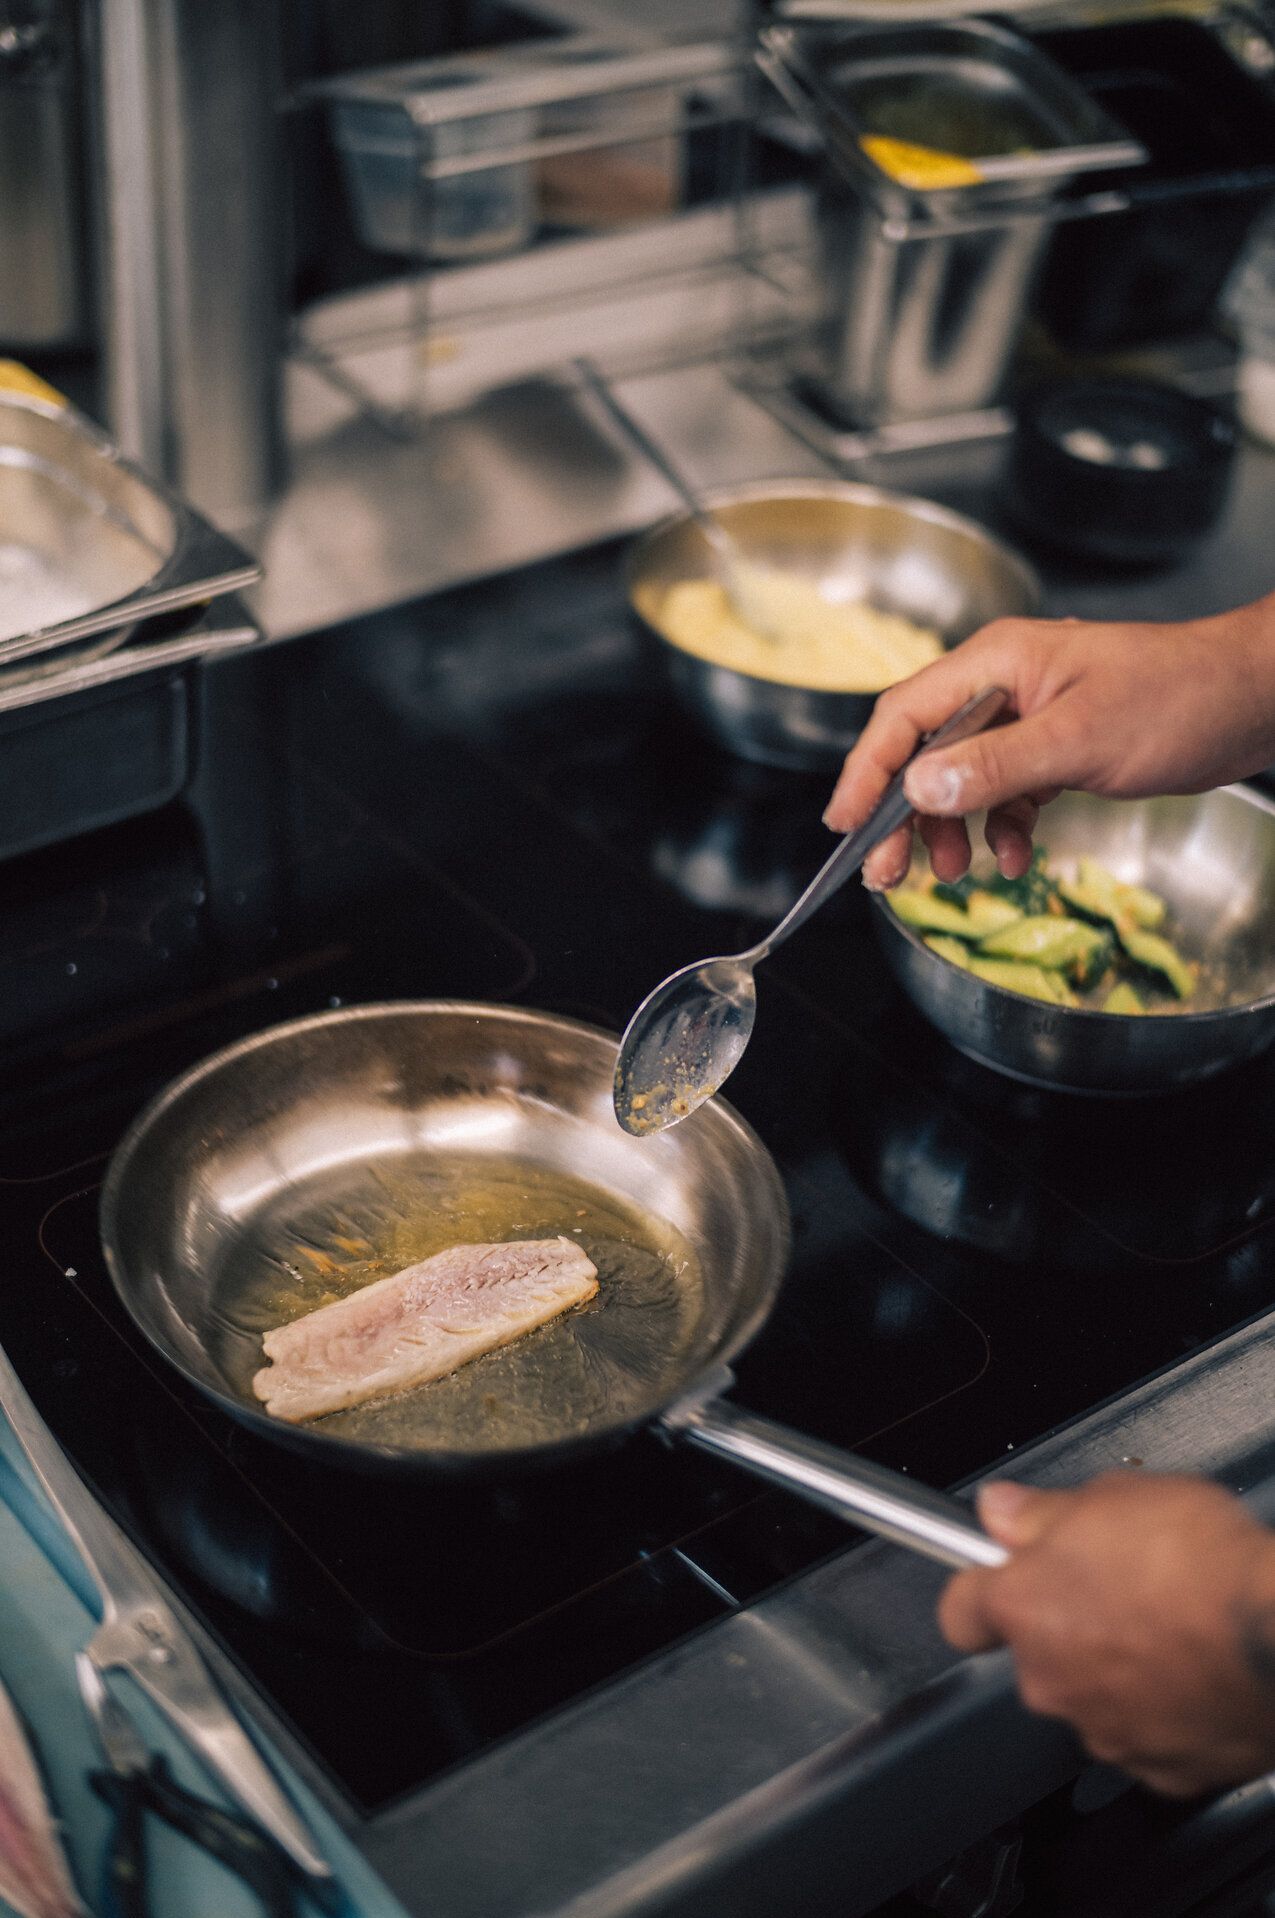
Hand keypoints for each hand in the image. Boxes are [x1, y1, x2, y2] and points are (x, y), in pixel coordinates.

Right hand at [822, 597, 1274, 891]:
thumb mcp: (1079, 739)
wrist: (1252, 699)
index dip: (865, 772)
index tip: (844, 825)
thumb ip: (995, 766)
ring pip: (962, 779)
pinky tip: (1018, 857)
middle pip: (924, 753)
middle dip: (902, 817)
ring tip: (952, 874)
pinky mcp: (1058, 748)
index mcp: (995, 664)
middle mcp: (1003, 686)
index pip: (904, 716)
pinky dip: (1006, 828)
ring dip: (952, 829)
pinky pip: (1009, 792)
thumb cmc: (1177, 698)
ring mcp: (1029, 717)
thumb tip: (918, 792)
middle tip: (887, 874)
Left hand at [940, 1473, 1274, 1796]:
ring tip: (1167, 1624)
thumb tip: (1005, 1510)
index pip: (960, 1608)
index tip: (998, 1571)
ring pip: (1090, 1693)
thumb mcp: (1112, 1496)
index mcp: (1026, 1607)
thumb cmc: (1206, 1566)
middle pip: (1034, 1651)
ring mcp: (1105, 1730)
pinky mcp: (1162, 1768)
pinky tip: (1195, 1669)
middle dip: (1064, 1619)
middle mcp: (1052, 1679)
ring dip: (1114, 1664)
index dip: (979, 1584)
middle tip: (1115, 1582)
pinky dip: (1163, 1707)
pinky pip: (1145, 1732)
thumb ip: (1042, 1511)